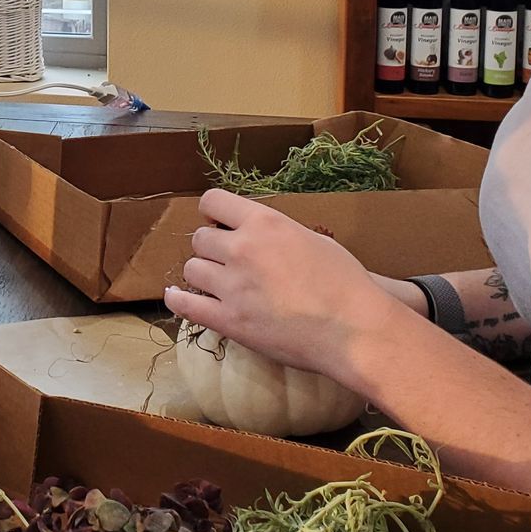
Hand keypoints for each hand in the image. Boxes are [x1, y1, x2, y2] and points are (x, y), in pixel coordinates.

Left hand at [161, 189, 403, 389]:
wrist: (354, 330)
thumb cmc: (346, 284)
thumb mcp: (313, 240)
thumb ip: (277, 234)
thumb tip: (259, 234)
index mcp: (265, 223)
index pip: (213, 201)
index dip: (212, 212)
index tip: (218, 223)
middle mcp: (242, 248)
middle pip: (200, 239)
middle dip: (210, 248)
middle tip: (225, 261)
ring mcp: (232, 285)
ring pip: (191, 269)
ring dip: (201, 274)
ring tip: (215, 283)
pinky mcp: (228, 320)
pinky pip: (186, 305)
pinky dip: (177, 299)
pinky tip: (176, 296)